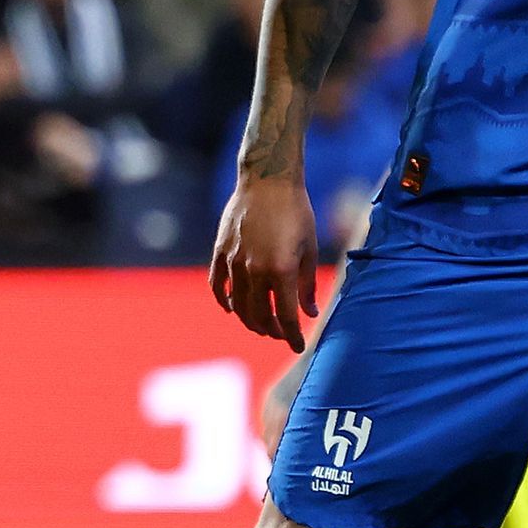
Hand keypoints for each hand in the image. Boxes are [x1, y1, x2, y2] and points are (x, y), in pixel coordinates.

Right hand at [207, 173, 325, 349]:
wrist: (268, 181)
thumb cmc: (296, 212)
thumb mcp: (309, 249)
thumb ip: (307, 285)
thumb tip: (309, 311)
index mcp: (281, 271)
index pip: (286, 317)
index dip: (293, 336)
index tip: (299, 346)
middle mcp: (255, 270)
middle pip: (260, 316)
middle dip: (272, 331)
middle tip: (281, 334)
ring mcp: (234, 262)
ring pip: (238, 306)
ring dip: (250, 320)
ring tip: (261, 324)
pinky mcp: (220, 252)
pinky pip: (217, 285)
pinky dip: (224, 301)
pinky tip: (231, 308)